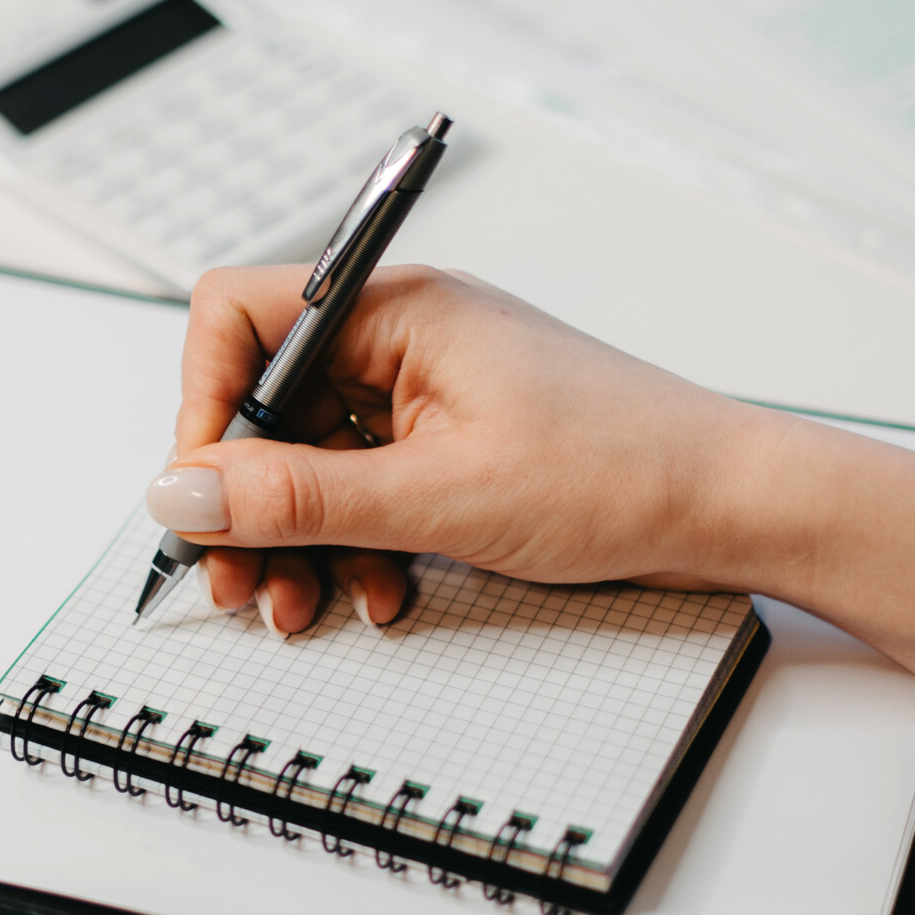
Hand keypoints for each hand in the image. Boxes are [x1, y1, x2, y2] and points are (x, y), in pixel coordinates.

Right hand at [146, 264, 914, 702]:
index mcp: (394, 309)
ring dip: (296, 540)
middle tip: (235, 580)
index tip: (201, 495)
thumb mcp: (439, 497)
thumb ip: (299, 497)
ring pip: (307, 460)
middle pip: (264, 404)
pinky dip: (353, 547)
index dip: (203, 407)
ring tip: (304, 605)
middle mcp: (400, 338)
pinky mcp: (447, 445)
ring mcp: (424, 394)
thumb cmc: (623, 470)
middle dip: (246, 501)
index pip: (238, 318)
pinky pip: (360, 491)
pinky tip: (378, 593)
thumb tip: (181, 494)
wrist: (733, 508)